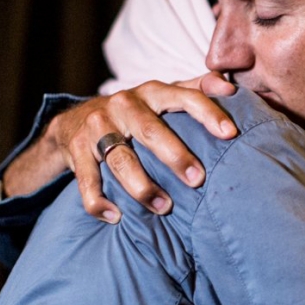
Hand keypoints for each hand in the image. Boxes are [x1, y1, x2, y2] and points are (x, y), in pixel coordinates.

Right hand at [4, 73, 236, 221]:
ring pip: (120, 159)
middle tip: (198, 180)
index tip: (230, 134)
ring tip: (164, 207)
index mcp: (152, 91)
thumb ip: (197, 88)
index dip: (208, 113)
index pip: (185, 97)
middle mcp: (124, 104)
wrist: (73, 121)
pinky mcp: (76, 150)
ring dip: (142, 186)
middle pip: (151, 130)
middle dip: (176, 156)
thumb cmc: (135, 112)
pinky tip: (115, 217)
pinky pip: (87, 180)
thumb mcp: (163, 95)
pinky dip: (98, 202)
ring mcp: (98, 126)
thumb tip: (230, 87)